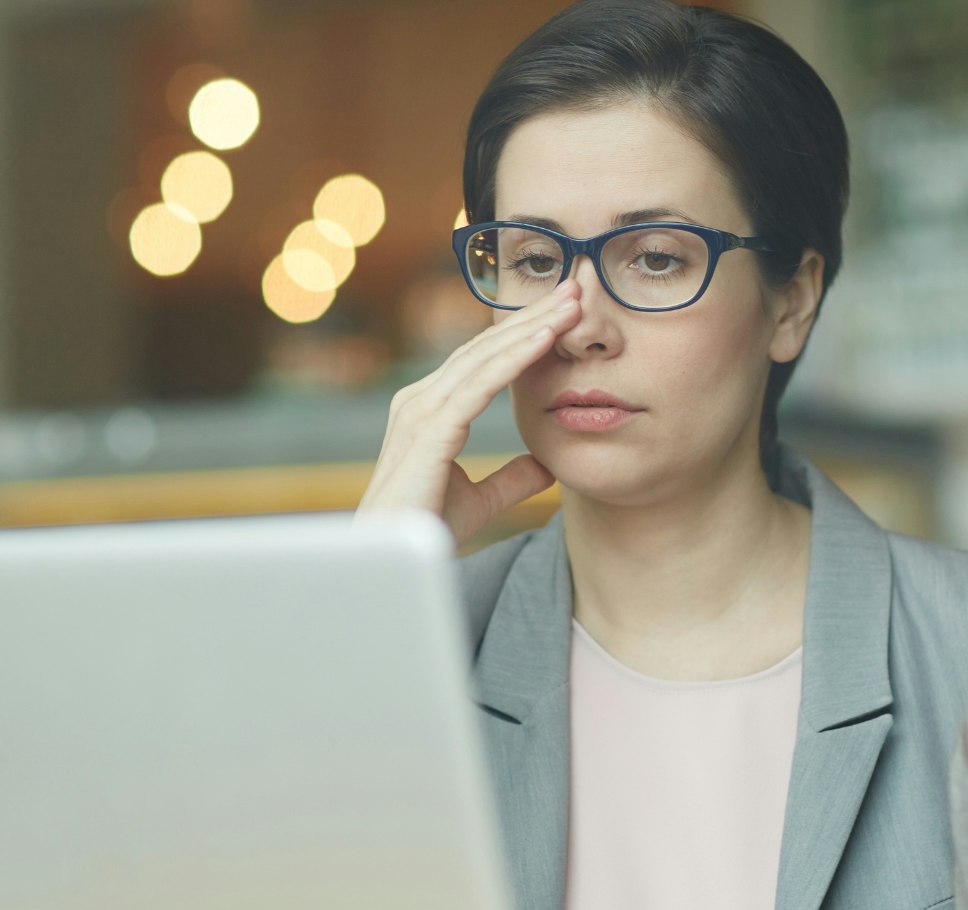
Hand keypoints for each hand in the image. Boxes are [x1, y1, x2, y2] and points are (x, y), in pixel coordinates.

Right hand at [357, 281, 581, 543]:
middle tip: (576, 289)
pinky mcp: (429, 430)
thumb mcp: (481, 500)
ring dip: (532, 327)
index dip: (525, 335)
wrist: (391, 561)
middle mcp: (421, 400)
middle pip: (485, 347)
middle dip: (532, 317)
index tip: (566, 315)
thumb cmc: (426, 529)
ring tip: (571, 304)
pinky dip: (514, 359)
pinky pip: (479, 385)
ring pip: (485, 357)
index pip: (484, 361)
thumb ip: (511, 479)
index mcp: (430, 410)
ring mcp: (421, 411)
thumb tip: (546, 465)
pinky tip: (545, 340)